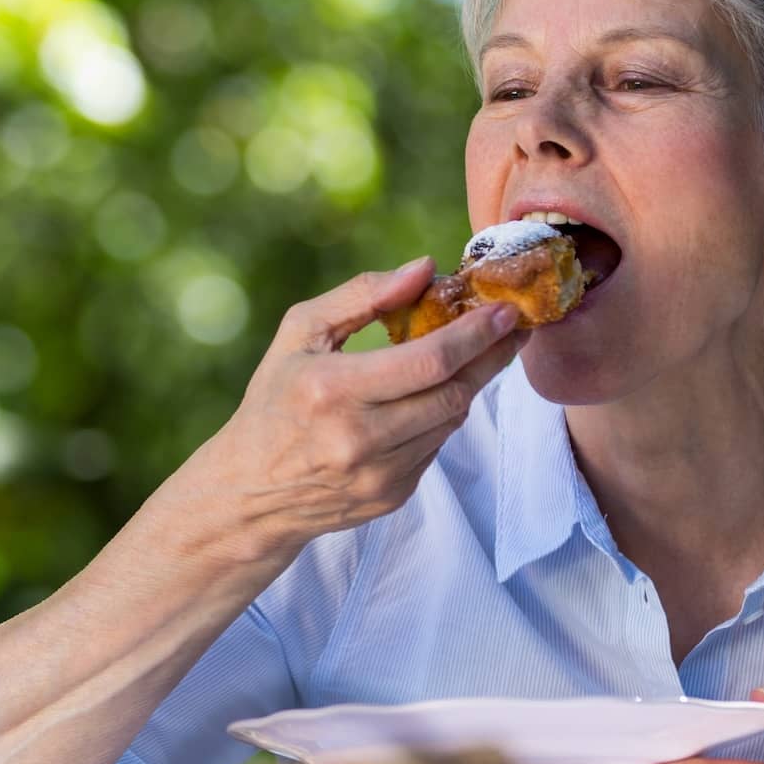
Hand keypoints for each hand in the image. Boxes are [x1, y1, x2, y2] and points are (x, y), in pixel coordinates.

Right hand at [192, 258, 528, 561]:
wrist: (250, 492)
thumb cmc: (274, 399)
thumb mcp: (300, 333)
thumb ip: (362, 295)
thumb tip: (425, 268)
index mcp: (332, 390)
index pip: (429, 360)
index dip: (476, 334)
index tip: (505, 310)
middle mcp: (359, 438)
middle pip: (454, 392)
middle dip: (492, 355)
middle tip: (513, 327)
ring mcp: (379, 474)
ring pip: (451, 420)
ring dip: (470, 383)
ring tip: (480, 353)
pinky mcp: (392, 495)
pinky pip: (436, 446)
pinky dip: (441, 415)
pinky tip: (432, 395)